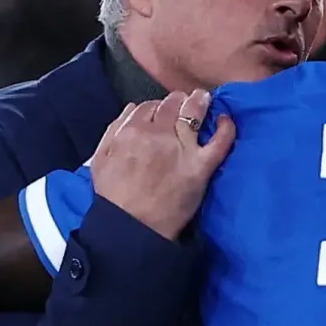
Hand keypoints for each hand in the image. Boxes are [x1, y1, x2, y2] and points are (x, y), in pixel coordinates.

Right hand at [92, 90, 234, 240]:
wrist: (131, 226)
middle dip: (178, 101)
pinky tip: (226, 120)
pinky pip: (219, 142)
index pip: (149, 106)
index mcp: (132, 131)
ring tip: (204, 99)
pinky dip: (226, 128)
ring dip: (200, 102)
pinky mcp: (200, 167)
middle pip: (172, 105)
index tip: (161, 113)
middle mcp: (158, 134)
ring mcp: (181, 149)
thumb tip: (132, 109)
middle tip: (184, 102)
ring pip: (193, 114)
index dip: (157, 107)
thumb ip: (114, 130)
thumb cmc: (113, 197)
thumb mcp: (100, 159)